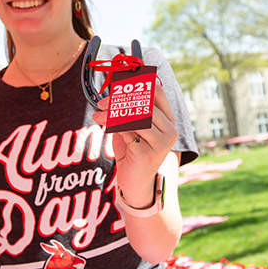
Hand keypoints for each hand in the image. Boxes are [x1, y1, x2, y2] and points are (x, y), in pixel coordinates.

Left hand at [92, 84, 177, 207]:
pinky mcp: (148, 153)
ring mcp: (162, 142)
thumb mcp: (130, 125)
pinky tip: (102, 126)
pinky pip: (127, 131)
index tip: (116, 87)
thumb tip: (114, 88)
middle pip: (144, 102)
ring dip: (112, 112)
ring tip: (98, 114)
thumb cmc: (132, 150)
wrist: (135, 183)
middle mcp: (170, 129)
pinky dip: (112, 125)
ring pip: (135, 115)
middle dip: (118, 99)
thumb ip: (127, 108)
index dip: (136, 85)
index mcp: (168, 119)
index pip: (156, 91)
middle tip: (100, 103)